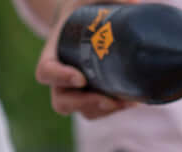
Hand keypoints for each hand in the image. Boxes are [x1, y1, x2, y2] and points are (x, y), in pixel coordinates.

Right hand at [36, 0, 138, 119]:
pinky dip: (114, 109)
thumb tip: (135, 4)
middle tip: (109, 99)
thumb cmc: (84, 4)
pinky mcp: (93, 95)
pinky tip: (134, 100)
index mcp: (53, 51)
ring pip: (83, 110)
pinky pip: (98, 111)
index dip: (59, 78)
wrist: (85, 16)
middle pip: (62, 101)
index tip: (81, 78)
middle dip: (85, 103)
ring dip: (104, 110)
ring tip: (128, 101)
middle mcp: (60, 76)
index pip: (46, 71)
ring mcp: (76, 89)